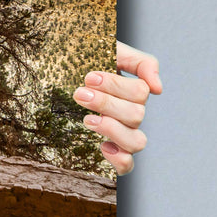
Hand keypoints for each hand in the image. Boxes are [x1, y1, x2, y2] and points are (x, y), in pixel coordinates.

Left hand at [74, 41, 161, 175]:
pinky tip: (102, 146)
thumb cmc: (85, 59)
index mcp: (132, 91)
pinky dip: (119, 158)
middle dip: (106, 103)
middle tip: (79, 94)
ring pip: (137, 142)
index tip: (88, 78)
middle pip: (136, 115)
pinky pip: (126, 165)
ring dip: (112, 129)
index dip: (115, 86)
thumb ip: (142, 63)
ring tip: (87, 119)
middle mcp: (130, 114)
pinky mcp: (110, 151)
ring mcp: (121, 134)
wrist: (58, 69)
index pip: (140, 93)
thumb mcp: (113, 51)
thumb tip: (158, 89)